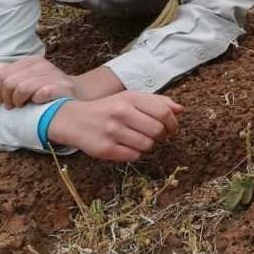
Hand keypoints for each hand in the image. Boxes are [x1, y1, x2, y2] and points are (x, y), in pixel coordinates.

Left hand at [0, 56, 74, 108]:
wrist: (77, 93)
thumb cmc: (48, 88)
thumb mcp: (29, 77)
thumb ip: (12, 73)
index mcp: (32, 61)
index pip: (3, 74)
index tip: (1, 100)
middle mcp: (42, 66)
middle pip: (10, 82)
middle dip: (6, 97)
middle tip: (11, 105)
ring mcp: (53, 76)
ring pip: (21, 88)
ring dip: (18, 101)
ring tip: (21, 106)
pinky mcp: (61, 88)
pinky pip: (39, 94)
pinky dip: (35, 100)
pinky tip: (36, 103)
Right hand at [47, 92, 183, 161]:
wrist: (72, 120)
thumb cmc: (108, 108)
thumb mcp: (130, 98)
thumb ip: (156, 102)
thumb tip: (180, 109)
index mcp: (130, 98)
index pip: (163, 112)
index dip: (172, 123)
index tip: (171, 128)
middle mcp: (121, 113)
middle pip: (158, 130)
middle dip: (161, 135)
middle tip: (154, 135)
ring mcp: (112, 131)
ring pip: (147, 145)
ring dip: (147, 145)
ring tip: (137, 139)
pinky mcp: (105, 149)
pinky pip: (134, 156)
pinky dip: (135, 153)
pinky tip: (126, 146)